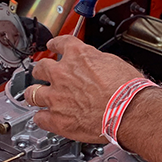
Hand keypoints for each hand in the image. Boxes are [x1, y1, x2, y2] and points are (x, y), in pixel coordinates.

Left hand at [27, 36, 142, 141]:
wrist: (129, 111)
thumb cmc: (127, 89)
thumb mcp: (114, 63)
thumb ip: (97, 62)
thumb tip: (95, 65)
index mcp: (78, 56)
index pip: (60, 43)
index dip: (55, 44)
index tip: (53, 46)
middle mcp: (62, 73)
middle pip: (41, 67)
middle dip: (42, 70)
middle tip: (43, 74)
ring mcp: (56, 96)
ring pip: (32, 93)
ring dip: (34, 94)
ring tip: (35, 96)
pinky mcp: (56, 119)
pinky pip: (39, 118)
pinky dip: (42, 118)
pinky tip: (43, 118)